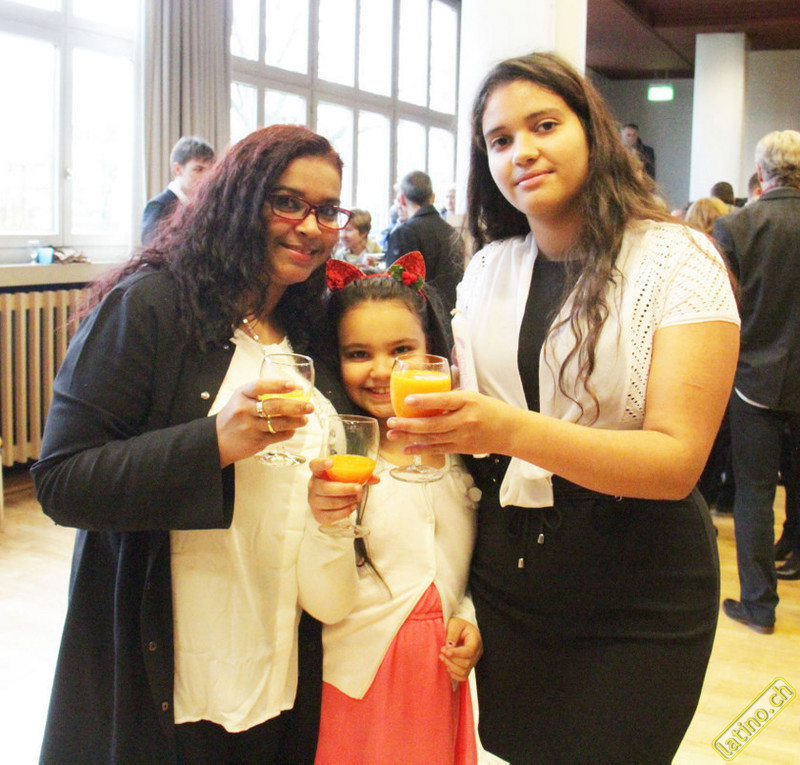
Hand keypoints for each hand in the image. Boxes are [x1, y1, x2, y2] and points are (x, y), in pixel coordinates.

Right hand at [215, 378, 313, 466]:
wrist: (216, 440)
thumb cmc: (234, 416)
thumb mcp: (241, 398)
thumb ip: (261, 393)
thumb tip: (293, 391)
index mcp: (242, 394)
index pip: (261, 386)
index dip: (279, 385)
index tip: (294, 386)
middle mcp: (245, 409)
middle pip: (274, 406)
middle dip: (296, 406)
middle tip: (310, 406)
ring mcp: (250, 427)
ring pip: (278, 423)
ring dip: (295, 421)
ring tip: (305, 419)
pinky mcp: (255, 441)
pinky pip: (277, 436)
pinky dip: (288, 433)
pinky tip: (293, 430)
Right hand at [307, 457, 380, 525]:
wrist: (328, 498)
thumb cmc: (337, 483)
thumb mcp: (346, 475)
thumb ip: (361, 475)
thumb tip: (376, 479)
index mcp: (319, 471)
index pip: (315, 465)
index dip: (322, 463)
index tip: (331, 462)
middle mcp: (313, 485)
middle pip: (326, 488)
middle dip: (345, 489)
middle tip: (359, 488)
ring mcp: (313, 501)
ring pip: (330, 503)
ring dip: (347, 501)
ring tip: (357, 498)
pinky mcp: (317, 514)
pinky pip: (331, 516)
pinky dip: (344, 512)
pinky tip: (352, 507)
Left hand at [386, 389, 515, 456]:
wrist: (509, 431)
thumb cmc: (490, 410)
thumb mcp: (473, 396)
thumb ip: (451, 398)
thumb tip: (425, 396)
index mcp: (468, 401)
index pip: (443, 401)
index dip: (424, 401)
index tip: (407, 400)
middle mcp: (464, 420)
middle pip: (432, 424)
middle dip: (408, 424)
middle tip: (391, 422)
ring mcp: (462, 436)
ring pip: (431, 438)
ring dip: (409, 437)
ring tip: (392, 434)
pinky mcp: (461, 448)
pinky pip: (438, 449)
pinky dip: (421, 449)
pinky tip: (407, 448)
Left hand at [440, 617, 482, 682]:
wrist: (461, 629)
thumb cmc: (459, 625)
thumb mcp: (455, 624)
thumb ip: (452, 633)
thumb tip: (449, 646)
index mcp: (475, 641)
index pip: (469, 651)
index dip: (457, 653)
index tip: (446, 651)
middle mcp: (477, 653)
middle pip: (467, 663)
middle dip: (452, 659)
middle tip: (442, 651)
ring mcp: (473, 661)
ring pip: (464, 672)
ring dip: (451, 667)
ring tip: (442, 657)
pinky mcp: (468, 666)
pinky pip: (463, 676)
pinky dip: (454, 674)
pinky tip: (447, 665)